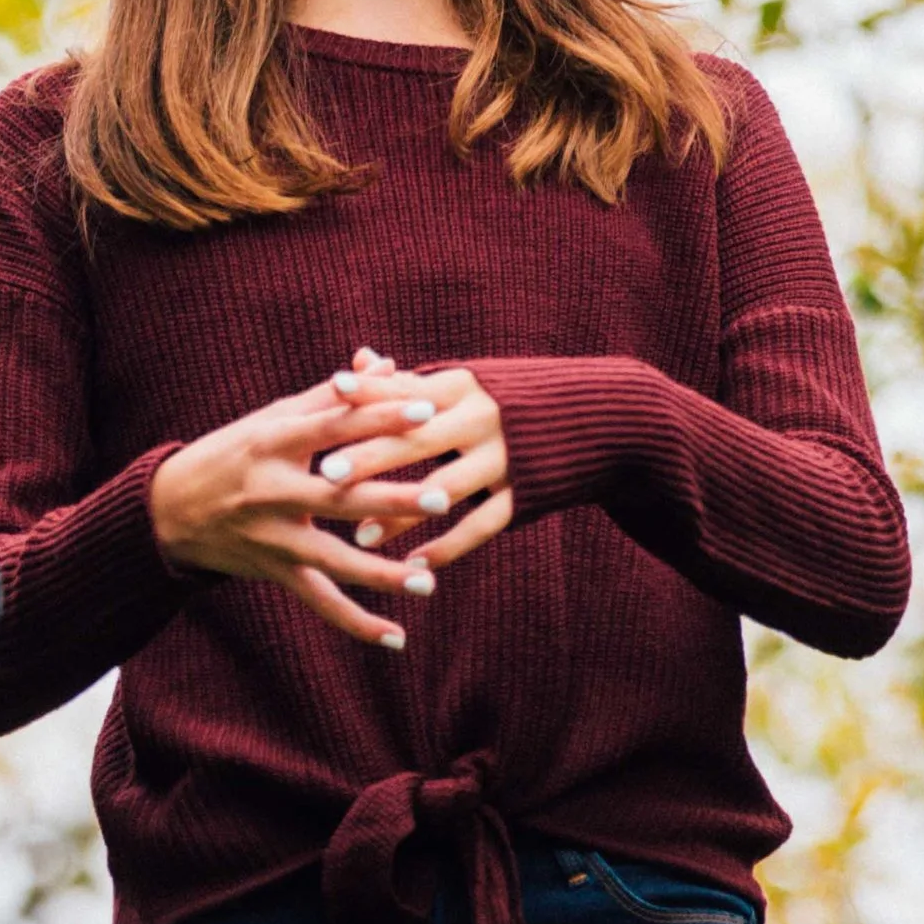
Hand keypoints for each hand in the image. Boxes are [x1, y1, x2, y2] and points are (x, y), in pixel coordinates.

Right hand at [149, 361, 456, 646]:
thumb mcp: (272, 418)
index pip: (335, 425)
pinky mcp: (272, 571)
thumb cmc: (232, 453)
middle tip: (443, 497)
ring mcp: (272, 536)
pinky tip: (396, 638)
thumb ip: (331, 395)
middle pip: (340, 495)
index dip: (381, 414)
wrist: (168, 509)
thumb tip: (384, 362)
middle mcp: (272, 490)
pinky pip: (319, 601)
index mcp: (274, 441)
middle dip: (392, 499)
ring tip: (429, 581)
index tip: (430, 408)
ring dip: (382, 573)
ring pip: (333, 559)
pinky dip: (356, 623)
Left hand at [307, 360, 511, 571]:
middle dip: (372, 457)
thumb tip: (359, 357)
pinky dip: (449, 546)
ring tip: (358, 537)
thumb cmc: (507, 401)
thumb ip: (410, 382)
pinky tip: (414, 565)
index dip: (369, 393)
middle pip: (419, 439)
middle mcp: (483, 419)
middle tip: (327, 474)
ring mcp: (505, 458)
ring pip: (447, 488)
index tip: (330, 392)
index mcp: (462, 387)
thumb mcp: (463, 386)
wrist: (596, 421)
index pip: (406, 392)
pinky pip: (482, 524)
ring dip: (401, 514)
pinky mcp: (525, 494)